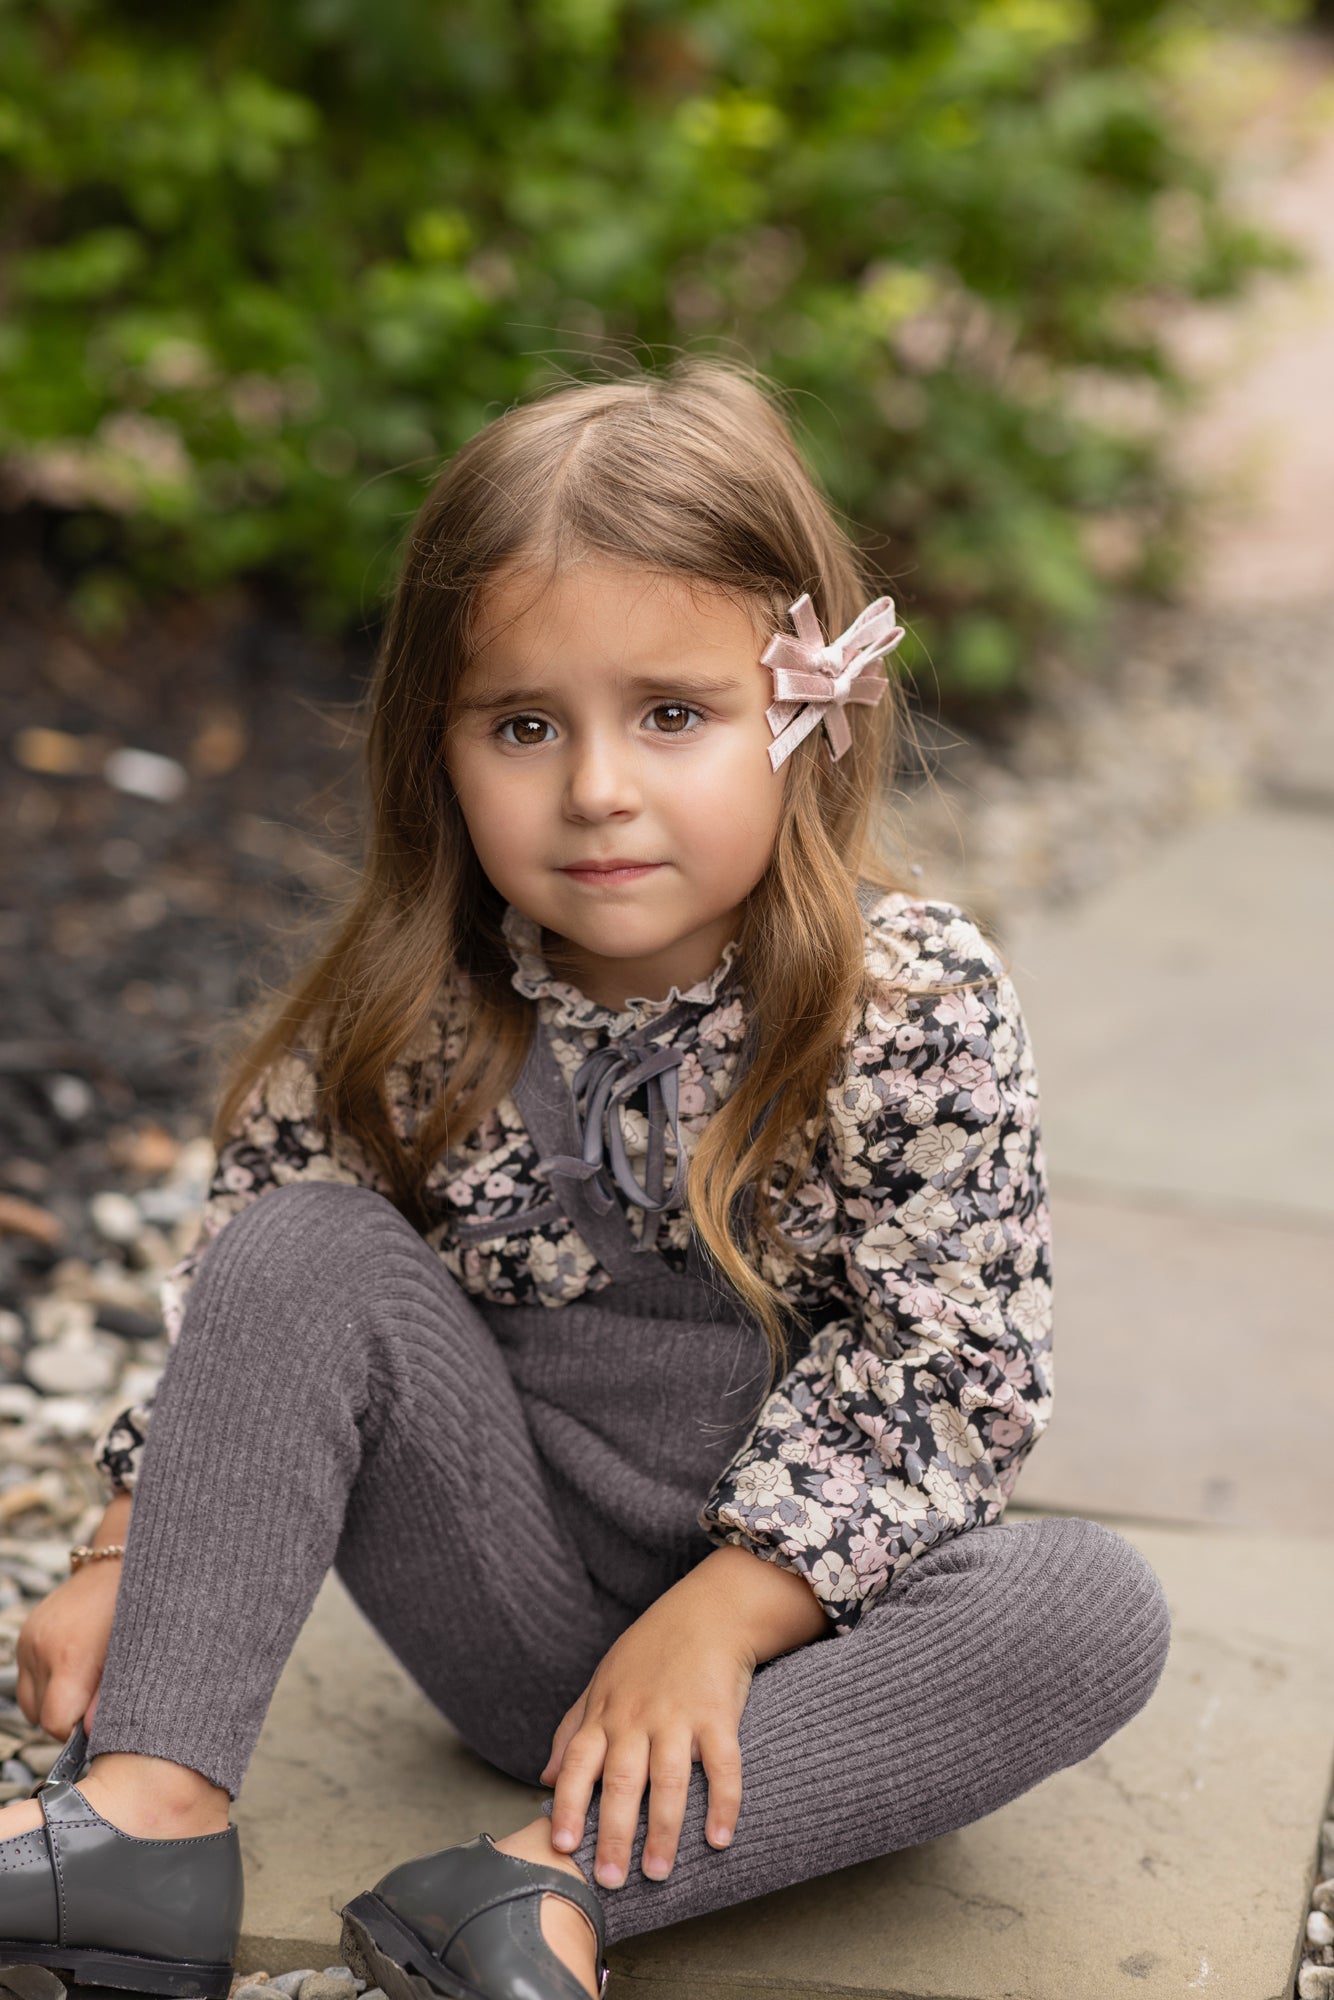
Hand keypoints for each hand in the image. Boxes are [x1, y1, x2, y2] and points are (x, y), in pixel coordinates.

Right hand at [16, 1558, 121, 1740]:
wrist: (117, 1566)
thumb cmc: (134, 1612)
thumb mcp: (131, 1657)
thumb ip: (108, 1700)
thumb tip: (88, 1735)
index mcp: (70, 1657)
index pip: (55, 1723)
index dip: (74, 1730)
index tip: (94, 1720)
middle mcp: (42, 1649)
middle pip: (40, 1716)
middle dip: (65, 1715)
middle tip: (93, 1697)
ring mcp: (29, 1641)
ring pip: (29, 1702)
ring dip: (52, 1701)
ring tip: (82, 1681)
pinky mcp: (24, 1634)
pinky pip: (26, 1678)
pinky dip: (44, 1682)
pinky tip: (70, 1665)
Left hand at [538, 1574, 755, 1888]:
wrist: (706, 1611)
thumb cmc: (649, 1652)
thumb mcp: (601, 1683)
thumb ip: (572, 1732)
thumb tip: (546, 1780)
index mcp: (606, 1713)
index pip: (579, 1764)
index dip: (570, 1805)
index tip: (563, 1846)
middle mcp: (637, 1717)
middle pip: (622, 1781)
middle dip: (615, 1834)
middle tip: (611, 1880)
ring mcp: (679, 1716)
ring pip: (668, 1780)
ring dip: (664, 1831)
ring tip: (659, 1873)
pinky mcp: (718, 1715)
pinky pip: (722, 1765)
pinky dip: (723, 1802)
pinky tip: (720, 1839)